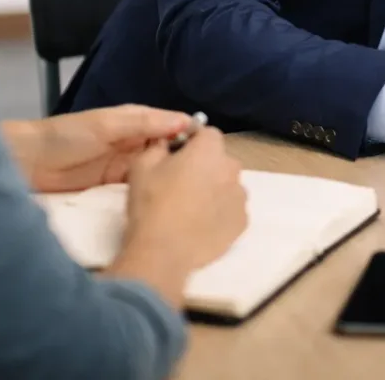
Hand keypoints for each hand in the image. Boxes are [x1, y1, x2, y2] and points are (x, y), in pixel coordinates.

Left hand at [4, 105, 196, 193]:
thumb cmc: (68, 135)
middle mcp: (137, 142)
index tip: (216, 154)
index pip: (175, 126)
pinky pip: (142, 187)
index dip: (193, 138)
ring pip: (159, 170)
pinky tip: (171, 201)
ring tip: (198, 193)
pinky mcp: (116, 188)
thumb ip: (145, 123)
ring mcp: (128, 166)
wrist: (29, 162)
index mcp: (139, 121)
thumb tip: (186, 123)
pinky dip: (154, 191)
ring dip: (173, 178)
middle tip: (211, 179)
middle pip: (171, 151)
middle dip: (187, 161)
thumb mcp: (109, 124)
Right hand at [119, 128, 248, 275]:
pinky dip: (221, 213)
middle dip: (205, 166)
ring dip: (215, 190)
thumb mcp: (142, 165)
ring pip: (228, 185)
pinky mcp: (242, 222)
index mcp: (210, 149)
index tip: (177, 156)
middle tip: (181, 184)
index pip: (207, 134)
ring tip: (191, 208)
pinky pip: (232, 210)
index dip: (192, 142)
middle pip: (220, 160)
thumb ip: (158, 145)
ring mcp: (241, 196)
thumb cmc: (151, 202)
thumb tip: (167, 141)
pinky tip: (201, 224)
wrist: (163, 250)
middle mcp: (232, 168)